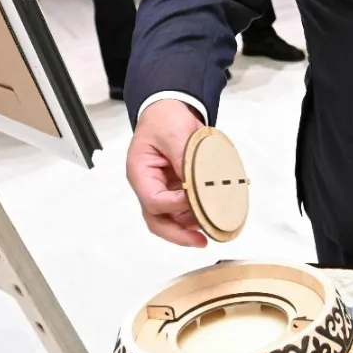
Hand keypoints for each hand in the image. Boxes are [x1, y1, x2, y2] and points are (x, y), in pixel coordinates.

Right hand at [125, 98, 207, 247]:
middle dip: (178, 234)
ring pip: (170, 219)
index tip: (196, 199)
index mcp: (140, 173)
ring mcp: (162, 189)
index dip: (176, 205)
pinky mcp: (175, 188)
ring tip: (211, 227)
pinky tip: (211, 214)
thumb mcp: (174, 133)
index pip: (154, 200)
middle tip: (201, 242)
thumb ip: (183, 159)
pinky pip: (183, 209)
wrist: (169, 110)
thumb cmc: (165, 119)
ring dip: (189, 226)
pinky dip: (195, 215)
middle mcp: (148, 185)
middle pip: (157, 220)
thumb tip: (195, 183)